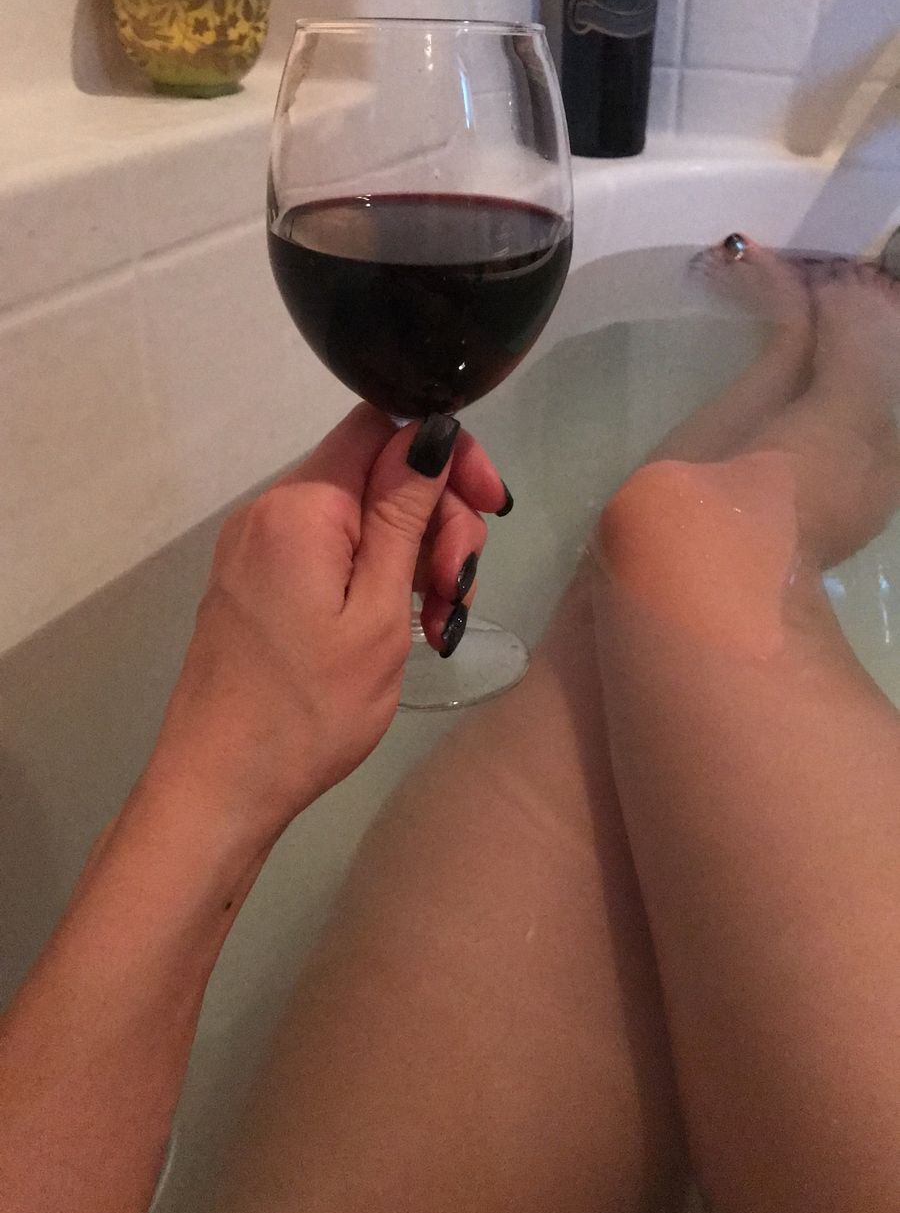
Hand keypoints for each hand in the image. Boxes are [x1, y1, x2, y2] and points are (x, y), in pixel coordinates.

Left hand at [144, 406, 507, 846]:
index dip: (446, 453)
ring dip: (412, 556)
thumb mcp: (378, 613)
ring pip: (360, 515)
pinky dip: (374, 575)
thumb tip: (430, 432)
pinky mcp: (256, 579)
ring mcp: (258, 545)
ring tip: (433, 624)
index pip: (384, 426)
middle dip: (436, 519)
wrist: (219, 787)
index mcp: (302, 505)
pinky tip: (400, 624)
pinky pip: (330, 548)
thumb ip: (404, 516)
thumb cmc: (309, 709)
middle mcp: (271, 509)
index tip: (491, 507)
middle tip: (454, 594)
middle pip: (377, 471)